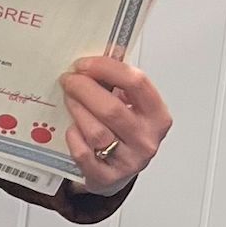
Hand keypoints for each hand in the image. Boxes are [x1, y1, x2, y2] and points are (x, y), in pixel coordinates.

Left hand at [61, 54, 172, 194]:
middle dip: (85, 89)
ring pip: (96, 131)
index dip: (107, 68)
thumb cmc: (123, 133)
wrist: (116, 172)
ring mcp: (129, 161)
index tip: (84, 64)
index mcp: (157, 115)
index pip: (136, 83)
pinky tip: (71, 128)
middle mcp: (147, 139)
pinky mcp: (107, 178)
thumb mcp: (130, 105)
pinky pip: (83, 153)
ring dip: (76, 110)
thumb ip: (120, 80)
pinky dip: (74, 137)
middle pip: (112, 108)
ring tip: (68, 99)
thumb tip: (108, 48)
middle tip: (68, 80)